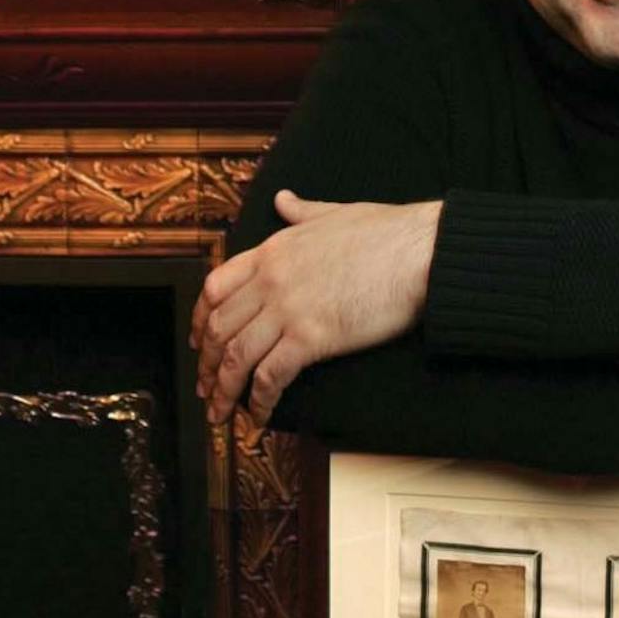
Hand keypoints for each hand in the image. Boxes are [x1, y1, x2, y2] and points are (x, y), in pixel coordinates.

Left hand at [190, 190, 442, 425]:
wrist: (420, 250)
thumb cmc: (388, 232)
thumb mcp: (335, 212)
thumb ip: (302, 211)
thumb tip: (283, 199)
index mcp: (273, 250)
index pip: (215, 287)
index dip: (200, 320)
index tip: (198, 342)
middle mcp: (271, 279)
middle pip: (219, 328)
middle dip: (206, 364)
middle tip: (205, 388)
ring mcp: (289, 309)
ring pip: (236, 358)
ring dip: (223, 391)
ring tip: (221, 414)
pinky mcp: (312, 337)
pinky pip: (270, 376)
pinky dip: (259, 401)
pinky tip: (259, 417)